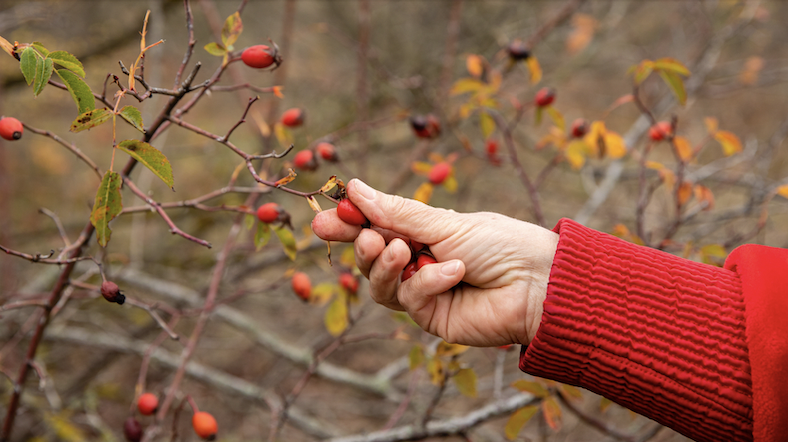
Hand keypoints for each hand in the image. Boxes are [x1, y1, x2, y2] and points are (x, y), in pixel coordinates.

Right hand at [311, 179, 558, 346]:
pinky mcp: (432, 318)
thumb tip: (353, 188)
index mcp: (423, 233)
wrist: (539, 282)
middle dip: (362, 246)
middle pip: (370, 258)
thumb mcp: (444, 222)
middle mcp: (418, 262)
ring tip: (402, 251)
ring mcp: (424, 292)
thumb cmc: (501, 244)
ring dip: (386, 266)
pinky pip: (410, 300)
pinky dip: (426, 283)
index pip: (374, 226)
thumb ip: (396, 212)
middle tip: (367, 237)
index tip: (321, 219)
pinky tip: (453, 273)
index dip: (347, 224)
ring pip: (380, 284)